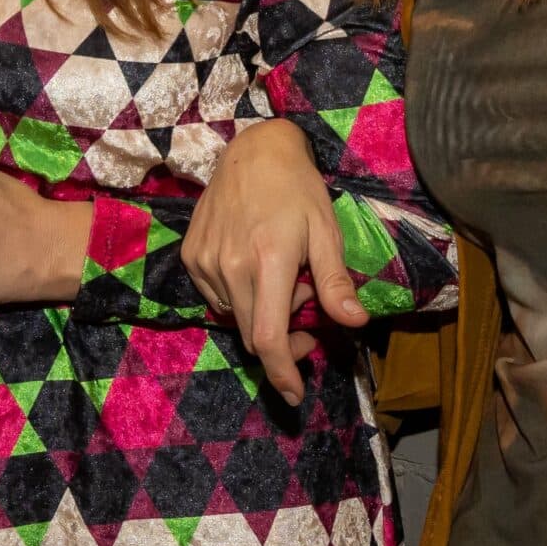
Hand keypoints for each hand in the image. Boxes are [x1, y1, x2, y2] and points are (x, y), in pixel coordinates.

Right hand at [182, 120, 368, 402]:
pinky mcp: (191, 256)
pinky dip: (239, 296)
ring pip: (234, 317)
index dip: (281, 372)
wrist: (253, 151)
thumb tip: (355, 323)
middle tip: (306, 312)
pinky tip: (254, 267)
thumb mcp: (326, 231)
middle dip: (281, 339)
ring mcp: (205, 262)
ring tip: (280, 276)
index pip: (268, 337)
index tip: (294, 393)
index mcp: (269, 261)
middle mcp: (230, 266)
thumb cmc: (298, 189)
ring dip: (260, 313)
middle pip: (252, 334)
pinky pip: (216, 298)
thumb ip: (335, 281)